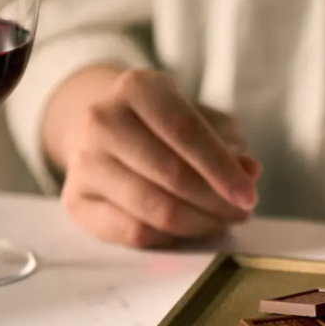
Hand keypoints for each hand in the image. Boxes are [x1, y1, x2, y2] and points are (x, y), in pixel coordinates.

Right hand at [44, 65, 260, 247]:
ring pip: (153, 208)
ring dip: (197, 223)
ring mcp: (84, 161)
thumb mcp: (205, 121)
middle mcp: (103, 119)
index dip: (221, 168)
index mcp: (137, 88)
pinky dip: (168, 238)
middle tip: (241, 213)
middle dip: (215, 201)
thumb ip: (230, 145)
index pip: (184, 130)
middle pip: (171, 174)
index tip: (248, 195)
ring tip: (220, 222)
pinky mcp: (75, 199)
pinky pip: (131, 232)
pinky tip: (186, 230)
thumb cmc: (166, 126)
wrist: (108, 129)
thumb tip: (249, 172)